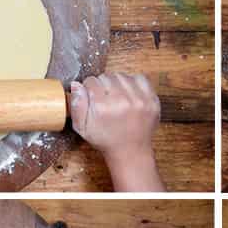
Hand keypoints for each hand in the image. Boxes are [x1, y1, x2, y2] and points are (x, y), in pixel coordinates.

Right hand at [70, 73, 163, 190]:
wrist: (130, 151)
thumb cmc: (106, 139)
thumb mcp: (82, 127)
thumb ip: (77, 105)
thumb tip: (76, 85)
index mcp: (103, 106)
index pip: (91, 81)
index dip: (89, 88)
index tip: (92, 96)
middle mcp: (122, 100)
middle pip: (107, 76)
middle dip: (103, 85)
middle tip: (105, 98)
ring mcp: (139, 99)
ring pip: (122, 76)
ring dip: (117, 83)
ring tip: (117, 96)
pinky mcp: (151, 100)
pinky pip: (140, 78)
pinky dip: (133, 83)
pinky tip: (129, 93)